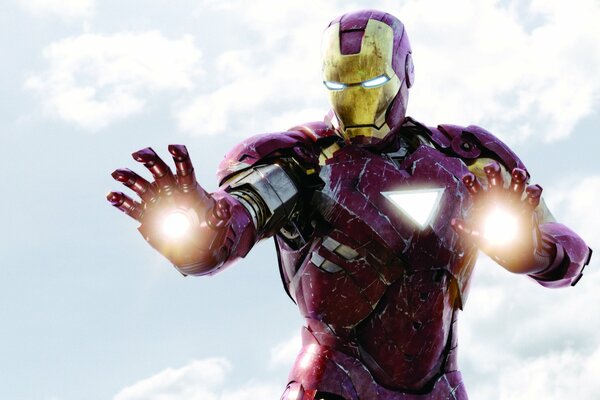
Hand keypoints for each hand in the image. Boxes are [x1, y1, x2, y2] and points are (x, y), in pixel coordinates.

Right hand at [107, 145, 230, 272]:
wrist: (197, 248)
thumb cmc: (209, 231)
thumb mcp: (218, 223)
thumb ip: (220, 215)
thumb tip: (225, 206)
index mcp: (189, 187)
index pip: (184, 168)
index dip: (179, 157)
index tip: (172, 147)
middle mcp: (170, 189)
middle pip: (159, 170)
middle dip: (149, 160)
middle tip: (138, 154)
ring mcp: (157, 200)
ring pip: (141, 185)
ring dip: (129, 178)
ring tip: (117, 173)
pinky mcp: (146, 215)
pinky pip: (132, 207)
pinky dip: (122, 202)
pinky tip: (111, 195)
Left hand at [451, 162, 547, 272]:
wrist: (515, 254)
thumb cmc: (493, 243)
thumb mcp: (478, 238)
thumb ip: (467, 230)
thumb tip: (453, 222)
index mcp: (484, 203)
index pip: (475, 189)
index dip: (471, 182)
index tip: (467, 176)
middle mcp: (499, 198)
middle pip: (496, 180)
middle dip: (494, 171)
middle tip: (490, 167)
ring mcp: (514, 201)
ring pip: (516, 184)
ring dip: (518, 176)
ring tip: (518, 172)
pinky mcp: (528, 209)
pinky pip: (532, 197)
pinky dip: (534, 191)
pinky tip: (533, 189)